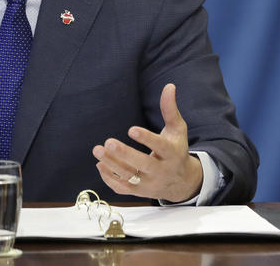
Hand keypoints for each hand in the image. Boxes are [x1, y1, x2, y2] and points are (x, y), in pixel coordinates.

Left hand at [92, 83, 203, 202]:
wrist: (182, 181)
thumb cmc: (176, 149)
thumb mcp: (177, 129)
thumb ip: (170, 109)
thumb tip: (169, 86)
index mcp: (172, 154)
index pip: (160, 147)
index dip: (146, 139)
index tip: (131, 129)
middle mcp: (162, 171)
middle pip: (142, 165)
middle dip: (124, 154)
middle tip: (108, 142)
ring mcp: (149, 184)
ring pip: (129, 177)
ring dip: (111, 164)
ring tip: (97, 150)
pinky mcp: (139, 192)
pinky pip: (122, 188)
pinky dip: (109, 178)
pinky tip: (99, 164)